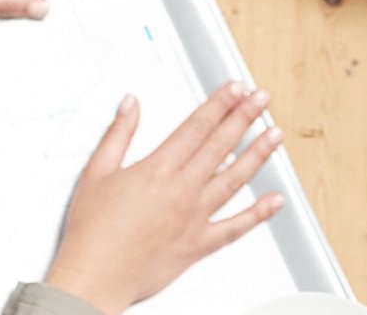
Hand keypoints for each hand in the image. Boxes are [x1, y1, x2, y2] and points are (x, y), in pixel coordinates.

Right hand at [45, 84, 284, 314]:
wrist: (94, 277)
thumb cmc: (92, 232)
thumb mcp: (96, 173)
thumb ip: (118, 134)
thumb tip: (130, 105)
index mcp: (158, 170)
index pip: (197, 127)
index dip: (220, 104)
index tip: (235, 89)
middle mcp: (181, 190)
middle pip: (221, 145)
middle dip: (244, 117)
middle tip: (261, 99)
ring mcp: (194, 217)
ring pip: (234, 179)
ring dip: (257, 154)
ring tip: (274, 134)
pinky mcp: (199, 244)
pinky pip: (235, 227)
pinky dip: (258, 213)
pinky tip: (274, 200)